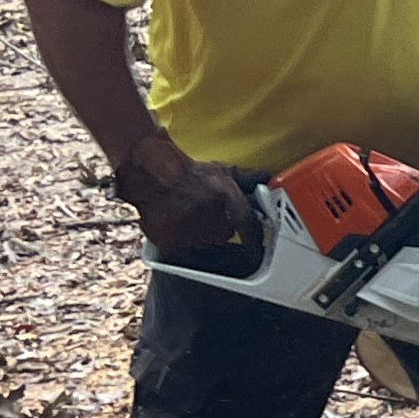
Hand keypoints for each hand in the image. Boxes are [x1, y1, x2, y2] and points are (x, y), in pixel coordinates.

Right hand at [115, 134, 251, 251]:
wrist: (149, 171)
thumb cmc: (187, 172)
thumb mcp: (222, 171)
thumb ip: (248, 178)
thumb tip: (269, 178)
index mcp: (226, 198)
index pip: (250, 227)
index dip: (254, 239)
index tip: (256, 246)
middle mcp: (210, 215)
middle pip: (225, 234)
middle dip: (220, 227)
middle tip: (207, 214)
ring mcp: (189, 230)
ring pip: (205, 242)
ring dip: (201, 234)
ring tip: (190, 215)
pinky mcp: (170, 241)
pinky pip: (183, 247)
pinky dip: (182, 239)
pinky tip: (178, 223)